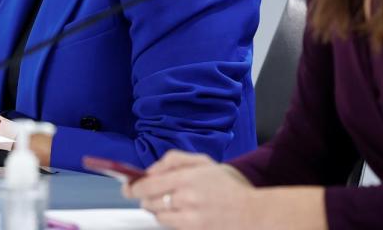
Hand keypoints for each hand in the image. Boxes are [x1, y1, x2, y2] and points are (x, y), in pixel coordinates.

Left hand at [125, 151, 253, 229]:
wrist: (254, 214)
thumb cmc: (231, 186)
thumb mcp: (205, 162)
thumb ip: (176, 160)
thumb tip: (152, 169)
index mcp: (187, 178)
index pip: (148, 185)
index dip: (133, 186)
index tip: (128, 187)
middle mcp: (185, 199)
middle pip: (148, 201)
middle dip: (145, 197)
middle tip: (150, 194)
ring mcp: (189, 218)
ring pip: (157, 215)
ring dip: (157, 209)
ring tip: (170, 203)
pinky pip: (170, 225)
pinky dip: (169, 219)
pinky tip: (179, 213)